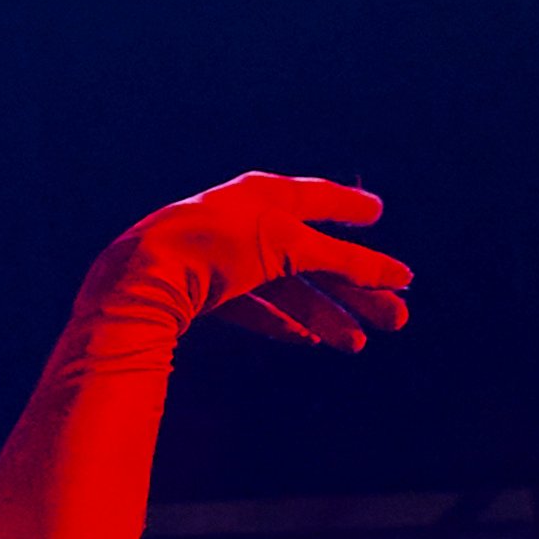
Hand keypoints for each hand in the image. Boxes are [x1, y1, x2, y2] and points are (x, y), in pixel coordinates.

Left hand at [98, 172, 405, 354]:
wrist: (139, 279)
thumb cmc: (216, 246)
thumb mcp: (290, 247)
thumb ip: (346, 260)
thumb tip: (399, 276)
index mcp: (262, 193)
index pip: (317, 197)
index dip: (348, 206)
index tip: (376, 212)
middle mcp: (241, 220)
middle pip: (310, 255)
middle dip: (355, 287)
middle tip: (396, 318)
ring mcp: (218, 256)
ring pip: (284, 286)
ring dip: (324, 314)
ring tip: (356, 345)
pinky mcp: (198, 290)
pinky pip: (249, 306)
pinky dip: (280, 322)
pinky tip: (309, 341)